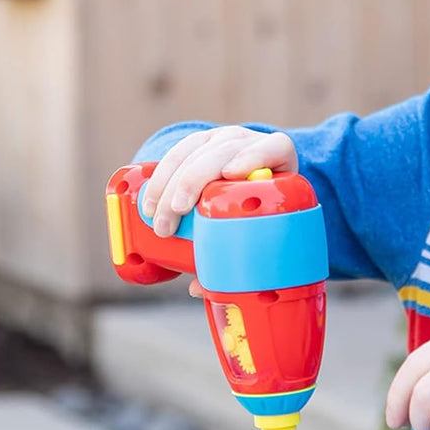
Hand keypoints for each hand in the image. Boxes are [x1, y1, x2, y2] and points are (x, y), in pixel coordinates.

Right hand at [140, 126, 297, 237]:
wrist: (250, 174)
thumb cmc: (261, 207)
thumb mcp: (264, 223)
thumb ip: (243, 250)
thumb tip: (200, 289)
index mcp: (278, 155)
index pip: (272, 148)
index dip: (253, 157)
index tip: (230, 174)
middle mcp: (249, 142)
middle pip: (222, 153)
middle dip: (194, 181)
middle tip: (176, 213)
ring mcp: (222, 139)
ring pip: (194, 152)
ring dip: (170, 183)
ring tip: (158, 216)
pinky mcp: (199, 143)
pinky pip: (177, 152)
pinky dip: (161, 177)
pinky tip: (151, 201)